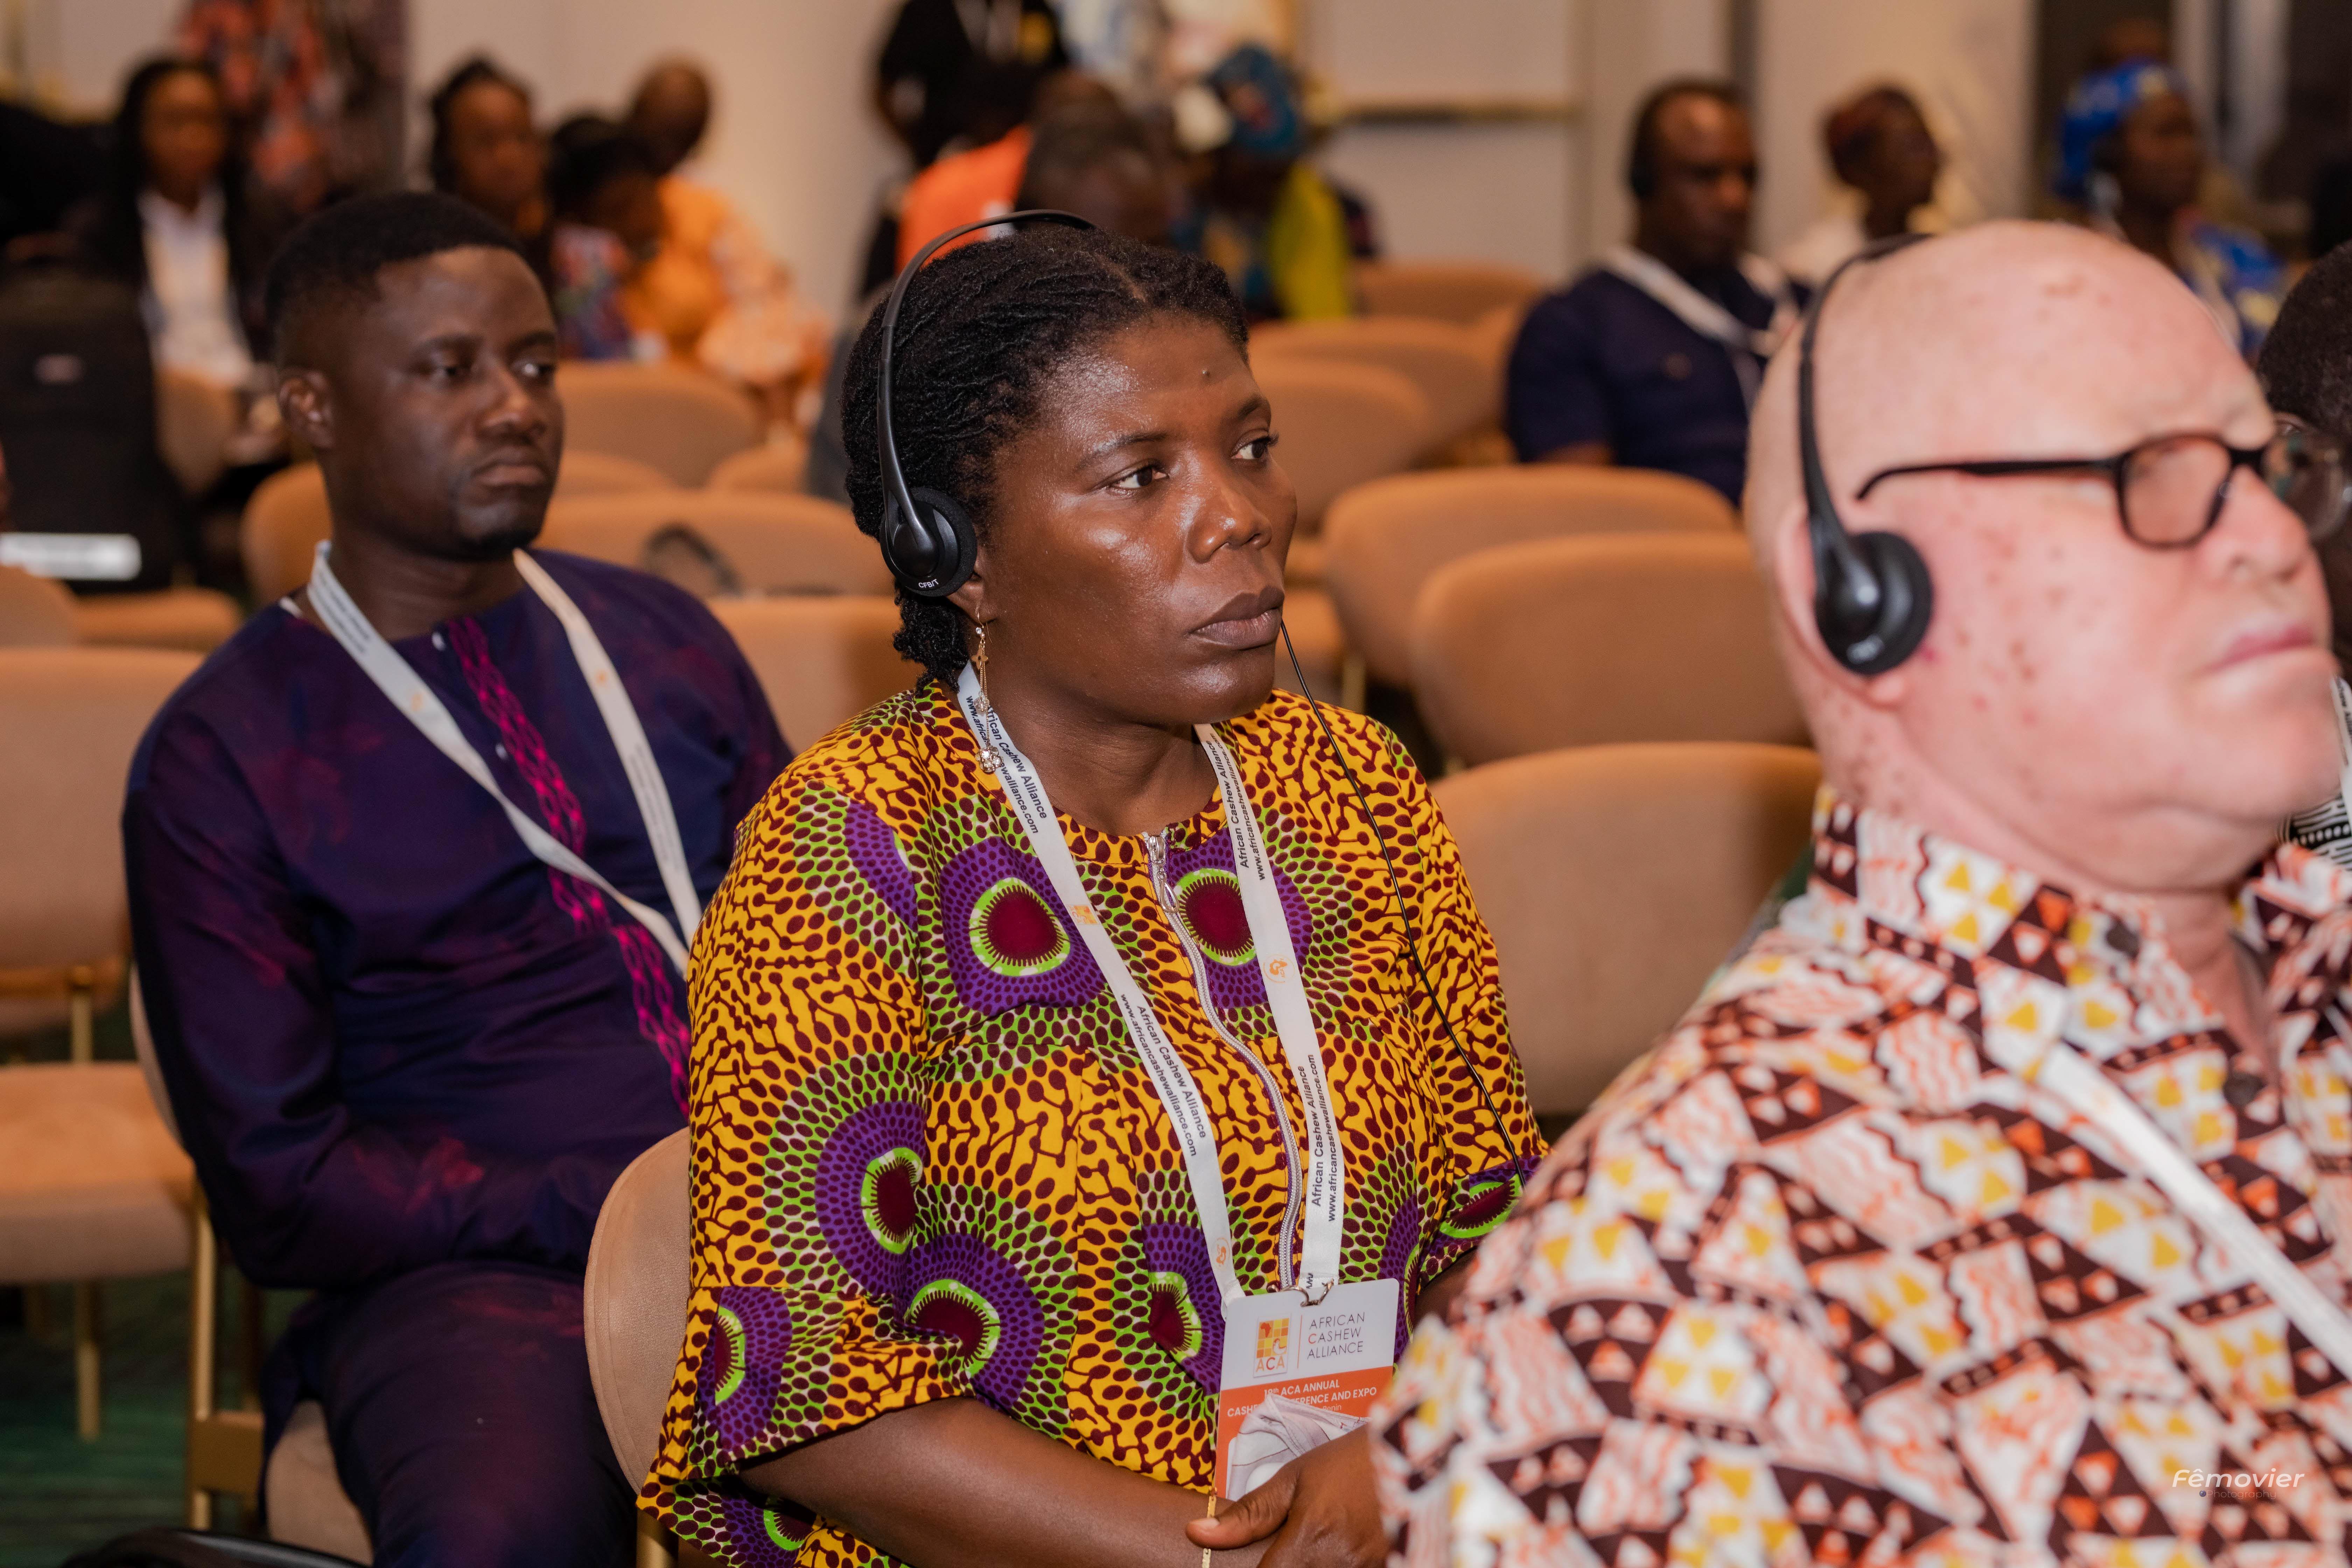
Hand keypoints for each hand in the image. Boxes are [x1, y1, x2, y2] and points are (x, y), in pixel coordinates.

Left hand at [1186, 1428, 1383, 1567]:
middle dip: (1285, 1565)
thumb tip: (1198, 1534)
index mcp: (1311, 1542)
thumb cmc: (1352, 1460)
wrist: (1419, 1451)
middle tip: (1290, 1545)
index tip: (1261, 1558)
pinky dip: (1338, 1565)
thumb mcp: (1297, 1477)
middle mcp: (1340, 1566)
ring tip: (1316, 1542)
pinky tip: (1336, 1550)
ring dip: (1313, 1565)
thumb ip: (1250, 1513)